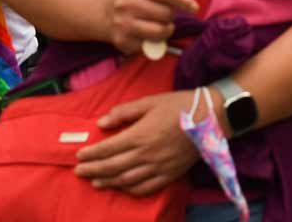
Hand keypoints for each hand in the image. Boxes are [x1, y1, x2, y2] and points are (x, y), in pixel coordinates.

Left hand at [75, 91, 201, 194]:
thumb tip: (101, 123)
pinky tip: (123, 187)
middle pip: (113, 167)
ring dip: (108, 182)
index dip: (91, 154)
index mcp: (140, 135)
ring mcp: (159, 167)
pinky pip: (147, 187)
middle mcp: (147, 154)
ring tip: (95, 182)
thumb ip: (125, 112)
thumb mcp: (151, 101)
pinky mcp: (171, 174)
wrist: (212, 117)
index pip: (108, 148)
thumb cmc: (180, 105)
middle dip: (93, 170)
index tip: (79, 156)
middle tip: (79, 172)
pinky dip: (131, 190)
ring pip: (127, 180)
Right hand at [105, 0, 198, 54]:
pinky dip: (156, 39)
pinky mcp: (122, 41)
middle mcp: (123, 3)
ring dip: (167, 27)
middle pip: (165, 13)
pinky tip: (151, 31)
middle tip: (169, 11)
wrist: (108, 11)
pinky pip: (151, 44)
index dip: (183, 0)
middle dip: (173, 13)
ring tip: (162, 21)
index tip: (194, 7)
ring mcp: (121, 23)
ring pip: (160, 31)